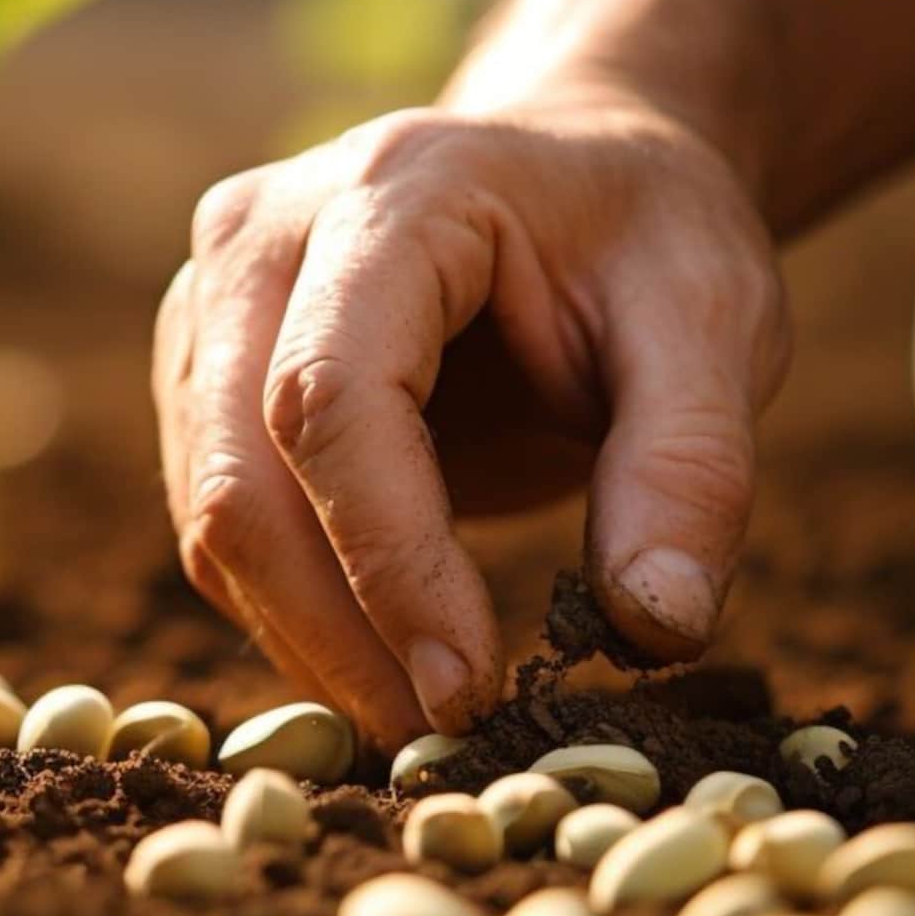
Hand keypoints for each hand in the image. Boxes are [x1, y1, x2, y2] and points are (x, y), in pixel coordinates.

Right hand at [153, 93, 789, 745]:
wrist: (568, 176)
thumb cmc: (640, 239)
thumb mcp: (716, 320)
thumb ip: (692, 467)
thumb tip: (652, 631)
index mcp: (390, 193)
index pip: (332, 398)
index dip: (387, 560)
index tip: (470, 689)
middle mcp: (257, 236)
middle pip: (237, 472)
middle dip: (331, 630)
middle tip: (441, 739)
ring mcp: (208, 306)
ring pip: (209, 515)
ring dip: (306, 638)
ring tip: (424, 712)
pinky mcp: (199, 376)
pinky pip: (216, 524)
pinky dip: (291, 611)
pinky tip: (381, 654)